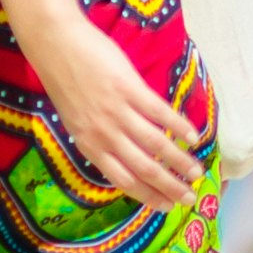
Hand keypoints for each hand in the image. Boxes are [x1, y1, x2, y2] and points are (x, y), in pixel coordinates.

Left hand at [31, 20, 206, 209]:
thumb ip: (99, 139)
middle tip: (190, 198)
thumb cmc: (65, 81)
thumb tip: (126, 154)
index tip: (167, 206)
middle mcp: (104, 135)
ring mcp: (117, 113)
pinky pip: (159, 113)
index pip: (123, 180)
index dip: (148, 196)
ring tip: (197, 171)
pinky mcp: (129, 89)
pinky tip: (193, 136)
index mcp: (89, 146)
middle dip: (170, 186)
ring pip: (156, 145)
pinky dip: (179, 126)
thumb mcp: (77, 120)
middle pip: (144, 169)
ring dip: (180, 161)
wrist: (55, 45)